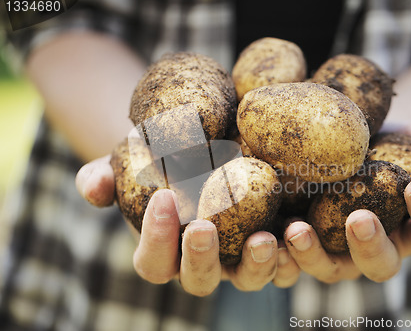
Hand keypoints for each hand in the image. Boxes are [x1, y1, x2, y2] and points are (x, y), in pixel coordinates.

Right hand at [76, 160, 279, 295]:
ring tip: (263, 238)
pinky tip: (296, 230)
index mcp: (165, 251)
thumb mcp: (129, 163)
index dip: (154, 238)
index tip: (162, 198)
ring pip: (247, 280)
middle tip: (203, 226)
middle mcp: (202, 263)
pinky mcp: (272, 246)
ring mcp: (239, 259)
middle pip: (199, 280)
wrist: (200, 152)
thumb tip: (91, 186)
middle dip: (200, 258)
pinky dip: (292, 255)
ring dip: (255, 266)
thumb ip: (104, 176)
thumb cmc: (161, 161)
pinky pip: (284, 265)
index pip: (153, 261)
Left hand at [280, 119, 410, 282]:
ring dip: (313, 255)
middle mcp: (377, 247)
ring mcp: (338, 250)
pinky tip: (266, 231)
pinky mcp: (305, 242)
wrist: (354, 143)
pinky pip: (292, 258)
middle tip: (360, 218)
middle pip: (380, 263)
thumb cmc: (392, 142)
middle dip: (370, 245)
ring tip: (297, 229)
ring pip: (330, 268)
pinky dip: (281, 251)